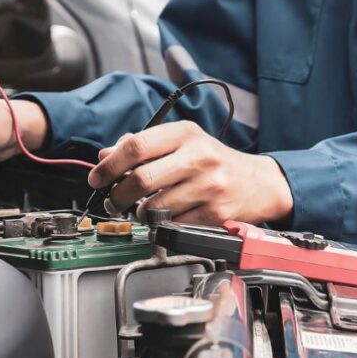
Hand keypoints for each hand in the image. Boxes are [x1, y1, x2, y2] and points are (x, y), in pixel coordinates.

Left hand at [88, 121, 293, 225]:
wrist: (259, 183)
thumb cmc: (215, 161)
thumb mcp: (183, 143)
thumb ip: (144, 147)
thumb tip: (105, 156)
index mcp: (185, 133)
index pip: (136, 146)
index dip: (109, 165)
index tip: (97, 178)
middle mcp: (198, 156)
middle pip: (141, 179)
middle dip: (117, 195)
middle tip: (113, 201)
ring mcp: (209, 185)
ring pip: (155, 206)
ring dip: (140, 213)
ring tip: (143, 209)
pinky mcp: (215, 212)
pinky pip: (174, 224)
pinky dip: (163, 224)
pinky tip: (168, 216)